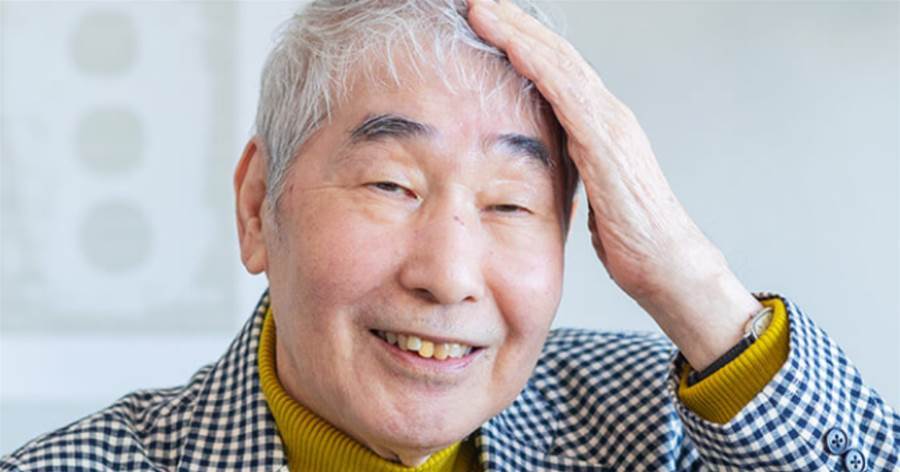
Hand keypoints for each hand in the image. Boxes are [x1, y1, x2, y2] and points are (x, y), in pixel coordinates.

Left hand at [467, 0, 763, 370]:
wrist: (668, 266)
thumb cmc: (630, 238)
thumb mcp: (589, 194)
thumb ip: (571, 168)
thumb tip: (545, 163)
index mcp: (600, 125)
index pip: (555, 71)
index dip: (521, 43)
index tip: (485, 23)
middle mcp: (608, 114)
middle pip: (555, 54)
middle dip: (515, 23)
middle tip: (477, 0)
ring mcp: (611, 123)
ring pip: (559, 62)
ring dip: (518, 31)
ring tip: (481, 7)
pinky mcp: (607, 142)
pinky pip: (566, 92)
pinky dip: (535, 63)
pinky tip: (508, 44)